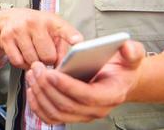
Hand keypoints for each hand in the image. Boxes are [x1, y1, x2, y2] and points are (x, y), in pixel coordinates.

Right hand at [0, 9, 82, 68]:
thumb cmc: (36, 27)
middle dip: (48, 60)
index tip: (77, 41)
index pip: (63, 29)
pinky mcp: (6, 39)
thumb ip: (62, 47)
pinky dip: (22, 64)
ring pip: (32, 60)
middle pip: (48, 56)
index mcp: (51, 20)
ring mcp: (19, 30)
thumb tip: (63, 66)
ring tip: (34, 54)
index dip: (71, 36)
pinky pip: (18, 62)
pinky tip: (24, 55)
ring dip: (34, 62)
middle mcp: (34, 22)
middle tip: (45, 54)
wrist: (11, 18)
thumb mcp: (53, 30)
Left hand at [25, 40, 144, 124]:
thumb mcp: (132, 56)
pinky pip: (50, 117)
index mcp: (111, 95)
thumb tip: (127, 47)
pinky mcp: (70, 115)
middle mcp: (96, 110)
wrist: (119, 80)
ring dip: (40, 94)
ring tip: (32, 74)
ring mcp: (82, 115)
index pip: (87, 96)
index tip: (52, 73)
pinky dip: (37, 105)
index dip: (68, 86)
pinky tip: (31, 88)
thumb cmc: (122, 68)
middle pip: (67, 105)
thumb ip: (132, 50)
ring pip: (56, 113)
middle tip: (37, 68)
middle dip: (47, 87)